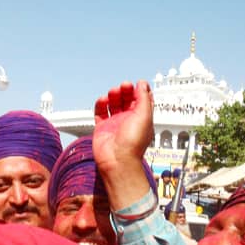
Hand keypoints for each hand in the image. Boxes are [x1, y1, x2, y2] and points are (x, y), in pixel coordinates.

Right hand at [92, 81, 154, 209]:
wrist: (117, 160)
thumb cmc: (133, 143)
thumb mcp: (144, 116)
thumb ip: (143, 98)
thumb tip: (142, 84)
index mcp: (142, 118)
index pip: (142, 100)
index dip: (140, 90)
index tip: (138, 85)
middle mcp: (129, 120)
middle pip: (127, 99)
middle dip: (125, 90)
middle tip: (124, 87)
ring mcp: (115, 123)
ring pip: (114, 103)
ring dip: (114, 95)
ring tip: (113, 93)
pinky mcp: (102, 127)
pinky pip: (100, 111)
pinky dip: (101, 104)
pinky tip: (103, 101)